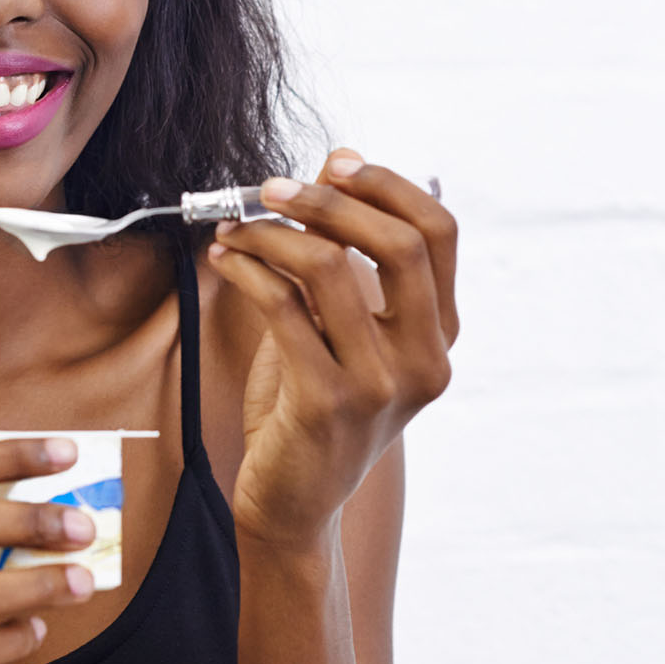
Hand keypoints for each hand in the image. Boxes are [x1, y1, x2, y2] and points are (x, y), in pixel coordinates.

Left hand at [207, 148, 458, 548]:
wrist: (291, 502)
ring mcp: (381, 384)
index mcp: (437, 334)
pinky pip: (284, 308)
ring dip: (271, 233)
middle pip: (399, 243)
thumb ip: (343, 256)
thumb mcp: (336, 326)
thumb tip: (335, 161)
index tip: (335, 162)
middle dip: (329, 199)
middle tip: (269, 188)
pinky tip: (225, 261)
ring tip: (232, 229)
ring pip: (331, 268)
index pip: (439, 233)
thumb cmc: (308, 406)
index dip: (388, 185)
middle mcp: (425, 359)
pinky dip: (248, 271)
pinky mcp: (328, 402)